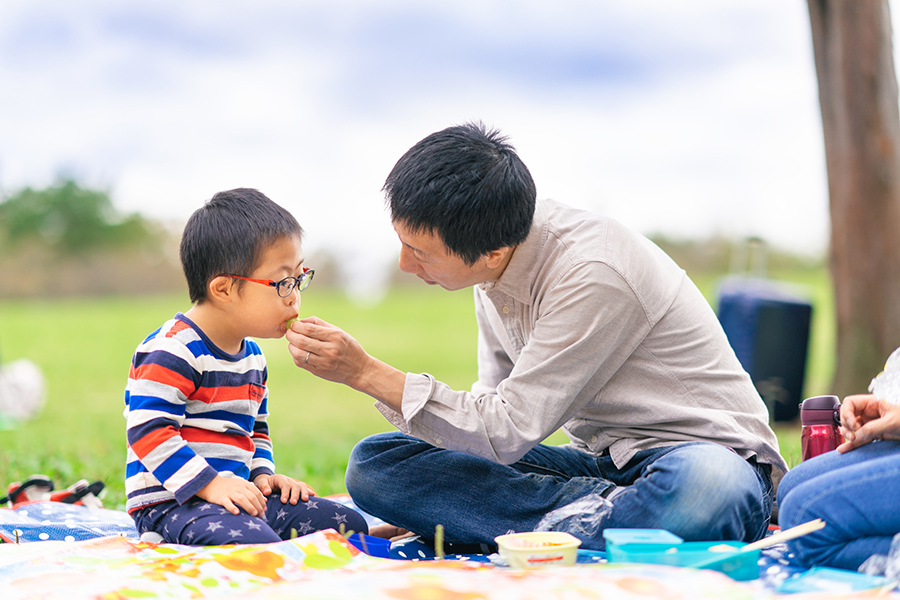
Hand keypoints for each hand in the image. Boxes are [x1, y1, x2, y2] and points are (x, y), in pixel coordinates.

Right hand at [196, 475, 266, 515]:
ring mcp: (230, 492)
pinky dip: (232, 507)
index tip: (264, 510)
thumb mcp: (243, 486)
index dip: (262, 502)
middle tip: (261, 515)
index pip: (256, 493)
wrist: (211, 483)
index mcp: (245, 484)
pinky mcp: (221, 497)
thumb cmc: (229, 487)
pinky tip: (237, 513)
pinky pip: (227, 502)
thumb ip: (254, 492)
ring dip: (249, 507)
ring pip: (242, 499)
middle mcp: (239, 488)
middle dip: (258, 506)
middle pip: (251, 496)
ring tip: (254, 514)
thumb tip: (265, 500)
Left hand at [254, 473, 315, 503]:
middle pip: (294, 485)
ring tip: (305, 500)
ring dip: (304, 492)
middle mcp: (288, 480)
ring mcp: (293, 483)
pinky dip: (309, 491)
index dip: (285, 492)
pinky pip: (304, 488)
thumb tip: (267, 492)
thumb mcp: (260, 484)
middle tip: (293, 503)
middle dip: (295, 494)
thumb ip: (263, 487)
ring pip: (301, 486)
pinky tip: (313, 496)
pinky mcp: (296, 487)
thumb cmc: (263, 485)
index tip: (284, 501)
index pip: (284, 484)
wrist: (267, 482)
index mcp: (279, 478)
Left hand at [286, 316, 405, 410]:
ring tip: (292, 342)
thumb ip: (320, 324)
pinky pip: (301, 363)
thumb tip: (301, 320)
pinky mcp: (319, 371)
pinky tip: (298, 352)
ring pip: (298, 353)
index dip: (297, 325)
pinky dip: (295, 356)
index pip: (309, 329)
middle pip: (301, 340)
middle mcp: (329, 350)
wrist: (359, 369)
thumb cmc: (348, 347)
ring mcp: (324, 362)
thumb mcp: (339, 331)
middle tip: (289, 332)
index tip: (293, 324)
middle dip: (291, 334)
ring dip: (291, 346)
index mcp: (335, 336)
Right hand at [837, 394, 899, 451]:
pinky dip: (853, 444)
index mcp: (874, 403)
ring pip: (852, 429)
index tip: (853, 424)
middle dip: (847, 425)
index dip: (847, 413)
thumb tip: (856, 436)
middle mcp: (871, 412)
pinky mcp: (876, 435)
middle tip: (854, 435)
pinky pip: (860, 439)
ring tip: (852, 441)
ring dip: (849, 435)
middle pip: (848, 416)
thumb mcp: (892, 422)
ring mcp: (873, 424)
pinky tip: (844, 449)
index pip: (850, 403)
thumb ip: (872, 428)